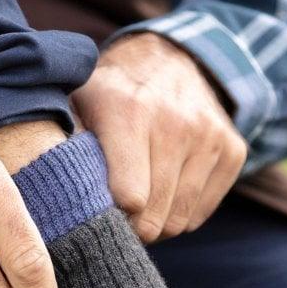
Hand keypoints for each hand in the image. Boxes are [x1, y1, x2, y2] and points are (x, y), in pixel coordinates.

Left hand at [72, 32, 246, 242]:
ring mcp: (210, 137)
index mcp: (129, 112)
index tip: (97, 212)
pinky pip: (201, 214)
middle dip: (131, 228)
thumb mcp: (77, 105)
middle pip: (154, 217)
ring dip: (155, 224)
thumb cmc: (111, 94)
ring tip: (138, 204)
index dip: (109, 216)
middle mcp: (176, 124)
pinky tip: (164, 190)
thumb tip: (53, 198)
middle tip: (115, 215)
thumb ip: (63, 147)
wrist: (170, 60)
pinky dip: (180, 213)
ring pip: (179, 221)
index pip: (129, 198)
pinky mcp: (233, 149)